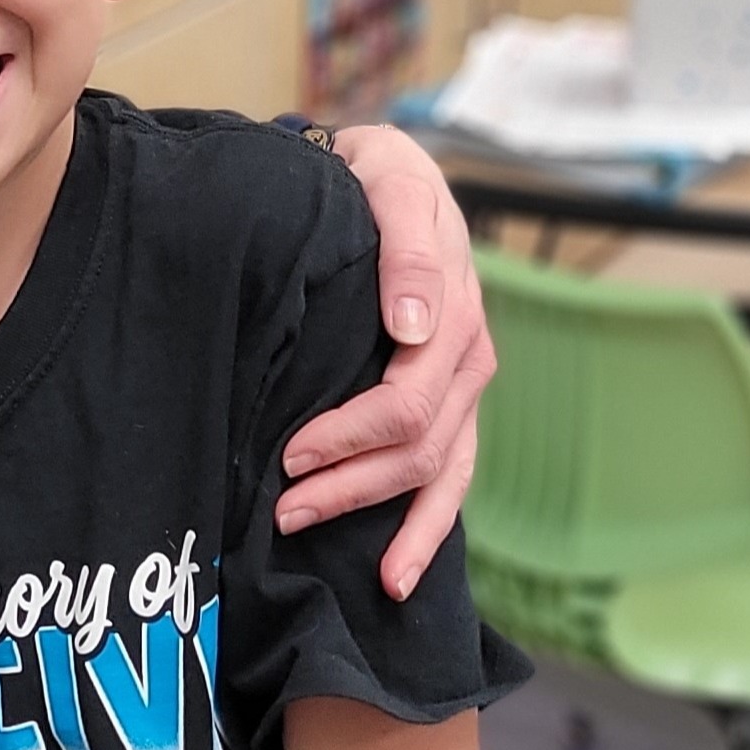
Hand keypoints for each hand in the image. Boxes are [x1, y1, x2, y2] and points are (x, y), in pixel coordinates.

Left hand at [281, 122, 494, 599]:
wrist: (384, 174)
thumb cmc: (372, 178)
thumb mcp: (389, 180)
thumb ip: (406, 245)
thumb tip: (412, 324)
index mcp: (452, 312)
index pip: (408, 399)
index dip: (350, 435)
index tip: (291, 455)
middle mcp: (466, 359)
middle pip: (419, 448)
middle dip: (353, 486)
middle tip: (283, 507)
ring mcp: (462, 389)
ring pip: (438, 476)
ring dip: (389, 523)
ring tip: (338, 560)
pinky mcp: (451, 408)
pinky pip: (450, 480)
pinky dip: (428, 533)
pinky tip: (396, 575)